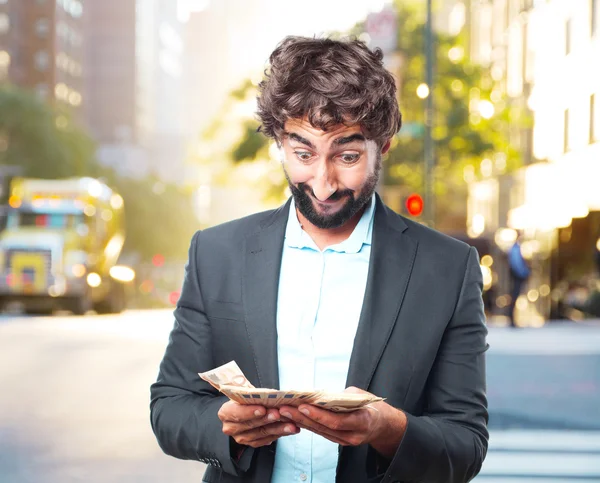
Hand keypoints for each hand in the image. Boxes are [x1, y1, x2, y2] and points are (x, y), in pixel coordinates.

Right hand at [217, 401, 299, 448]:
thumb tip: (267, 393)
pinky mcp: (252, 443)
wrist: (243, 409)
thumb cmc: (245, 399)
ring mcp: (241, 438)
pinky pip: (266, 440)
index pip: (236, 413)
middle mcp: (231, 428)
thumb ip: (251, 393)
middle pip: (250, 425)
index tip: (263, 408)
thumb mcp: (244, 392)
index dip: (250, 412)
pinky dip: (279, 434)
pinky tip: (289, 429)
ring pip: (260, 434)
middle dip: (266, 420)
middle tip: (279, 414)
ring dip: (277, 429)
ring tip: (290, 425)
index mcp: (225, 413)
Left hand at [278, 387, 406, 457]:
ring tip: (285, 412)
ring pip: (320, 432)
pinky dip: (308, 424)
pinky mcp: (339, 441)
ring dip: (301, 422)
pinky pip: (322, 433)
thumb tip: (320, 396)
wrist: (383, 425)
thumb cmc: (372, 406)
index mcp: (362, 422)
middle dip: (302, 418)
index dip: (318, 415)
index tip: (302, 406)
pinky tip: (295, 418)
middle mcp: (353, 436)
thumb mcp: (360, 395)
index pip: (336, 421)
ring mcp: (345, 441)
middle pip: (323, 428)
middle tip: (284, 409)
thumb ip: (341, 397)